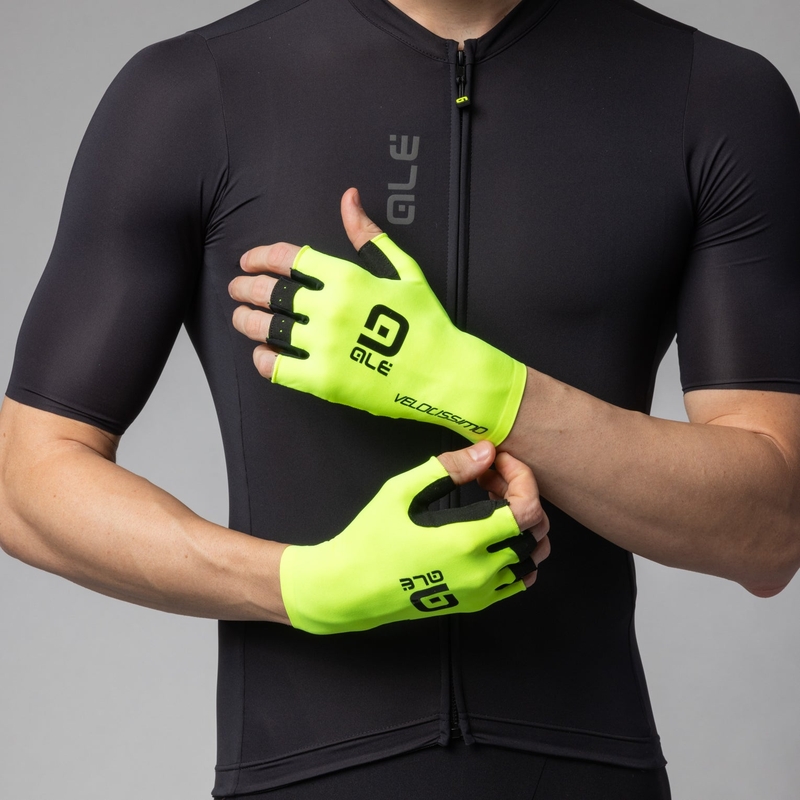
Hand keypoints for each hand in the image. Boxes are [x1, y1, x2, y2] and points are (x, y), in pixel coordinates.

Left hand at [229, 189, 526, 444]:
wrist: (443, 374)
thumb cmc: (427, 322)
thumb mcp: (404, 271)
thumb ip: (370, 236)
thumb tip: (348, 198)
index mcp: (348, 278)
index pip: (289, 258)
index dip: (261, 257)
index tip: (249, 261)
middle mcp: (330, 308)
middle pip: (270, 292)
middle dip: (246, 287)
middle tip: (237, 288)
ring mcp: (324, 346)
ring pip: (266, 329)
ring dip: (245, 321)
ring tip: (240, 318)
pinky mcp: (323, 380)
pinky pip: (277, 368)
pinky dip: (262, 359)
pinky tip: (261, 353)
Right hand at [279, 440, 549, 633]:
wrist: (348, 588)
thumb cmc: (369, 538)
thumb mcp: (401, 491)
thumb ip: (448, 468)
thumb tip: (487, 451)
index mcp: (465, 541)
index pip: (527, 509)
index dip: (521, 478)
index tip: (496, 462)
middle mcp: (481, 571)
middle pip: (535, 530)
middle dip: (521, 494)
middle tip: (489, 477)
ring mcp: (481, 592)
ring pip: (533, 557)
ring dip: (524, 525)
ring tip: (493, 505)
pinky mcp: (474, 603)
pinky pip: (519, 581)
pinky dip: (520, 555)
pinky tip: (493, 536)